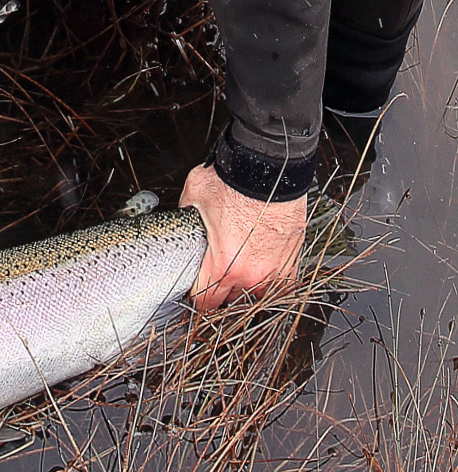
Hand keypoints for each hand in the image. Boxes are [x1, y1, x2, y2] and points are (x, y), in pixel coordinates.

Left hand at [179, 164, 306, 310]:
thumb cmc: (235, 181)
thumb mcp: (194, 195)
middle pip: (231, 300)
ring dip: (247, 287)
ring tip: (239, 272)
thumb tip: (180, 217)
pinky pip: (281, 284)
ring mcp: (275, 271)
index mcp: (223, 265)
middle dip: (221, 290)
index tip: (195, 290)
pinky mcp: (292, 261)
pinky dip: (271, 280)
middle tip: (215, 275)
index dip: (196, 297)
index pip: (205, 302)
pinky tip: (262, 269)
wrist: (270, 169)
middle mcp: (251, 274)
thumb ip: (185, 214)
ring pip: (257, 295)